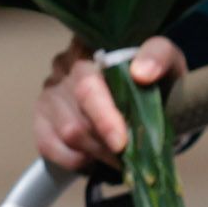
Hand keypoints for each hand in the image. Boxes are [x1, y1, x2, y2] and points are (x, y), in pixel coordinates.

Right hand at [35, 35, 187, 172]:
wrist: (144, 98)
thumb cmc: (154, 81)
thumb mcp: (167, 62)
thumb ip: (159, 56)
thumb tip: (141, 73)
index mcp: (93, 47)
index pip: (89, 83)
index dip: (104, 115)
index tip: (120, 142)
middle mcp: (65, 66)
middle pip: (78, 112)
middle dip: (105, 139)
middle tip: (127, 157)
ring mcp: (49, 94)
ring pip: (68, 132)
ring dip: (96, 152)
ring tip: (117, 158)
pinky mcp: (40, 119)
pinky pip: (50, 146)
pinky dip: (76, 159)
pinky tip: (94, 157)